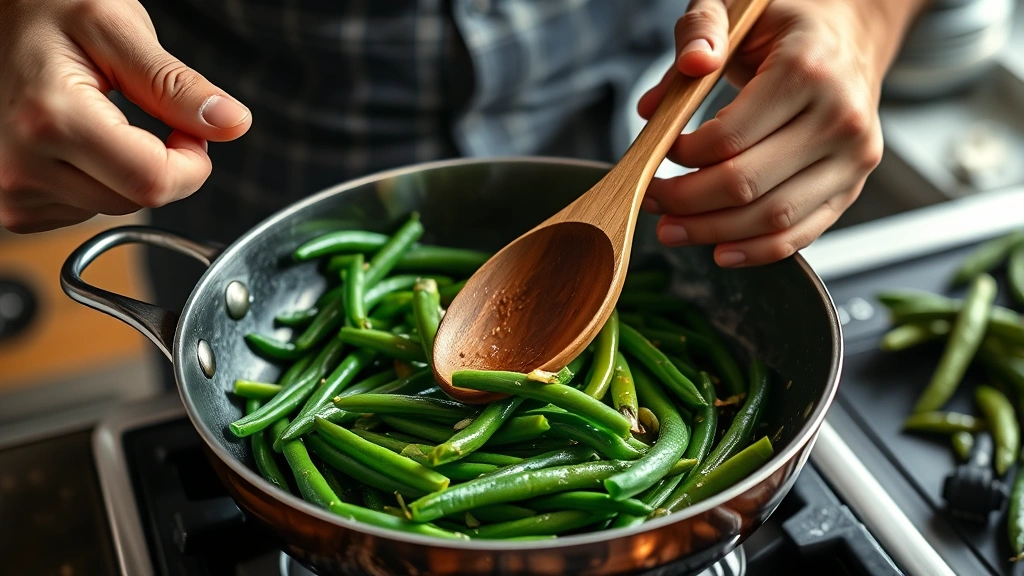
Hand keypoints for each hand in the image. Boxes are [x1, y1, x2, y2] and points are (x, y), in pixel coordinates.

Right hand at [0, 0, 251, 232]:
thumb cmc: (44, 10)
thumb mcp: (116, 28)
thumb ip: (176, 84)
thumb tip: (232, 123)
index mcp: (50, 119)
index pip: (154, 182)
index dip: (192, 164)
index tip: (190, 131)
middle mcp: (22, 167)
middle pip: (139, 201)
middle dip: (162, 164)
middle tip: (145, 113)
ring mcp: (12, 192)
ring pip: (115, 208)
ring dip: (127, 172)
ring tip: (97, 117)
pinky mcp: (13, 206)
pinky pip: (85, 210)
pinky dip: (97, 180)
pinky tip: (75, 140)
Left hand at [639, 0, 916, 266]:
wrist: (850, 35)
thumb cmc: (785, 24)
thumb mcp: (736, 9)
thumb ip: (695, 36)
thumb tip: (657, 104)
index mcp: (809, 70)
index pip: (728, 137)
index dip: (681, 155)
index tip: (658, 150)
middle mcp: (840, 118)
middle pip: (746, 185)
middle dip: (685, 200)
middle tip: (650, 199)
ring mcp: (854, 158)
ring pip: (772, 218)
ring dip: (712, 232)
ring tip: (671, 229)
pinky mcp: (853, 186)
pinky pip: (801, 233)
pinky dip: (756, 251)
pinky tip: (719, 250)